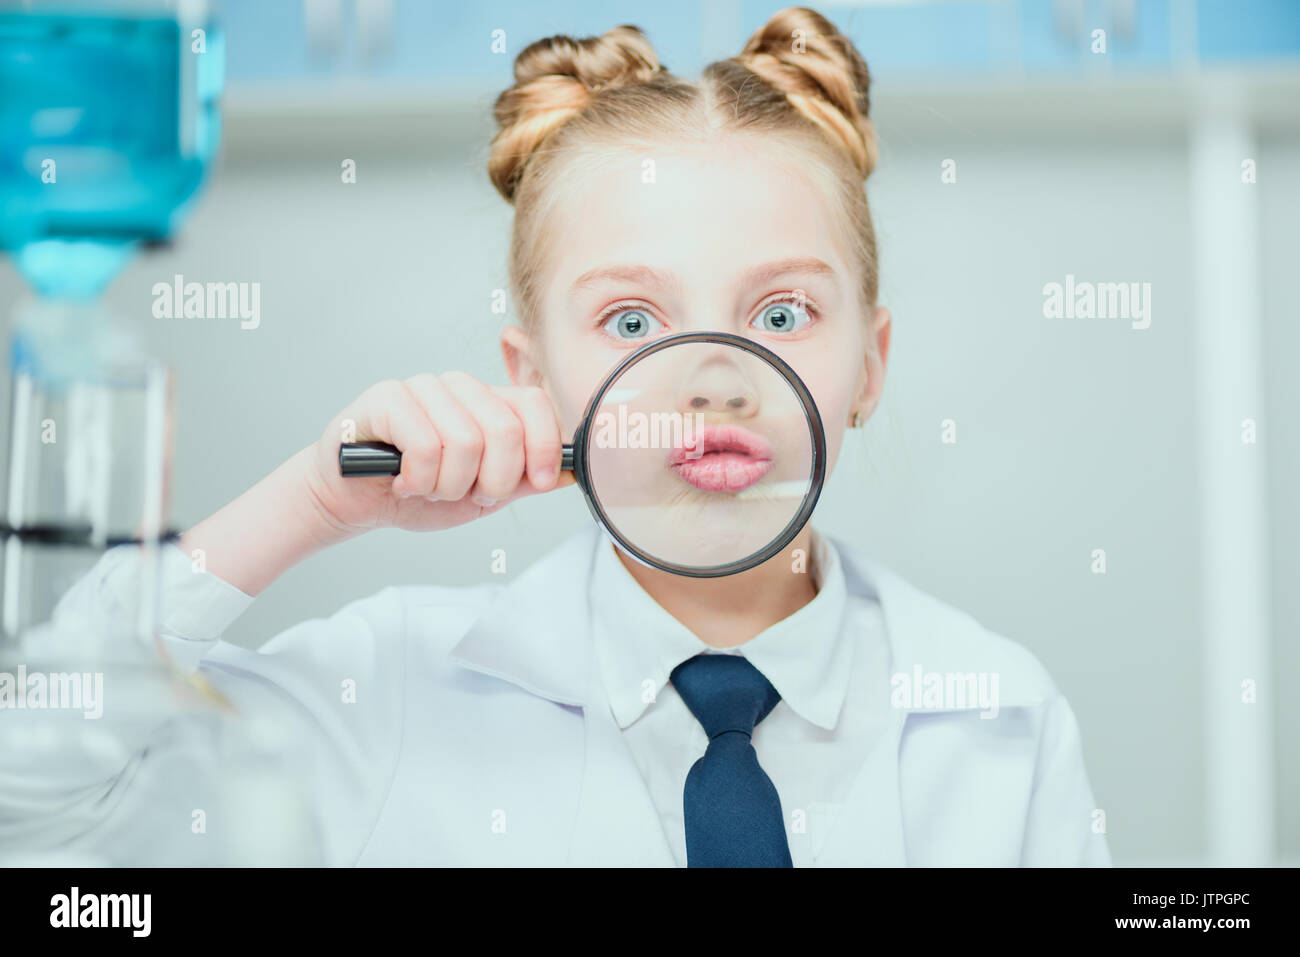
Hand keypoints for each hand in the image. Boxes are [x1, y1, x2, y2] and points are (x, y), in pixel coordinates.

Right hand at [303, 371, 572, 536]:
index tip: (539, 482)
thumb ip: (524, 481)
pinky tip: (403, 482)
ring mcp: (423, 388)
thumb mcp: (481, 495)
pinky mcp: (387, 398)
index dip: (545, 447)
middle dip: (492, 482)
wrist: (354, 500)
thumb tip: (573, 472)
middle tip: (466, 494)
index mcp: (488, 403)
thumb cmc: (417, 493)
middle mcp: (459, 387)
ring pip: (465, 442)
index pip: (535, 406)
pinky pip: (425, 446)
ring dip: (448, 486)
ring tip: (427, 488)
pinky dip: (419, 480)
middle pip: (505, 430)